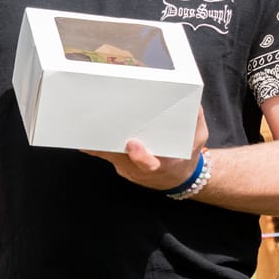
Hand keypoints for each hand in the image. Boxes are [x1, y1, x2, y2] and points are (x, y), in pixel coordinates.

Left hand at [82, 106, 208, 191]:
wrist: (176, 176)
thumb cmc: (186, 154)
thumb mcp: (198, 138)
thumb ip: (195, 121)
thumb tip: (192, 102)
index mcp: (162, 164)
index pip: (149, 165)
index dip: (140, 157)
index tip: (132, 145)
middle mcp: (140, 169)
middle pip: (120, 159)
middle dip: (107, 146)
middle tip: (96, 129)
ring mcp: (126, 167)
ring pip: (107, 156)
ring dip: (94, 143)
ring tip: (82, 126)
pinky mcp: (116, 161)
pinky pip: (102, 153)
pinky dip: (91, 144)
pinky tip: (80, 131)